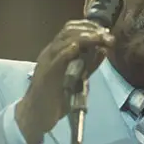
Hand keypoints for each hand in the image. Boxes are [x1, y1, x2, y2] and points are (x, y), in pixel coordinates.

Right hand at [15, 20, 113, 143]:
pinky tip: (78, 47)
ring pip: (63, 41)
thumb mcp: (76, 78)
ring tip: (100, 37)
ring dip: (85, 37)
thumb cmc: (56, 98)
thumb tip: (104, 50)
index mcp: (56, 52)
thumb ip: (89, 65)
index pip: (71, 29)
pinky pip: (57, 58)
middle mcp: (50, 52)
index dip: (89, 27)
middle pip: (69, 31)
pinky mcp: (47, 74)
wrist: (35, 115)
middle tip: (107, 35)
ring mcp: (47, 62)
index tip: (106, 31)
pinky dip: (68, 51)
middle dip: (91, 30)